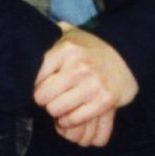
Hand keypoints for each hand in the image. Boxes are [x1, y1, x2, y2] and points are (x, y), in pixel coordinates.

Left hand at [33, 27, 138, 147]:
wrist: (127, 56)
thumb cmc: (90, 49)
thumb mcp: (70, 35)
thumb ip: (50, 34)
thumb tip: (27, 37)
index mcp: (66, 48)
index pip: (35, 76)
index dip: (35, 84)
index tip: (41, 85)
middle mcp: (79, 65)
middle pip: (42, 96)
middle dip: (44, 100)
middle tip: (51, 98)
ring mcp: (93, 83)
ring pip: (56, 110)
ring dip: (56, 112)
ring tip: (60, 106)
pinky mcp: (105, 100)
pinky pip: (75, 119)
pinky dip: (69, 121)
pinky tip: (70, 115)